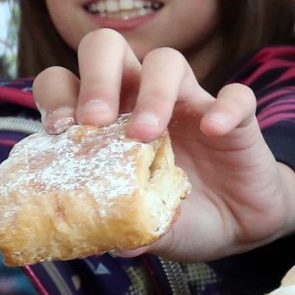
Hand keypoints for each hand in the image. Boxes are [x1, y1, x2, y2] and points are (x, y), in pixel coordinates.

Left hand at [32, 28, 294, 261]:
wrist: (237, 228)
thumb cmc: (180, 217)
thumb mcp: (149, 230)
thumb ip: (129, 232)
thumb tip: (109, 245)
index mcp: (109, 123)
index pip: (68, 83)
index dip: (57, 95)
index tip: (59, 130)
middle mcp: (142, 102)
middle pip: (108, 49)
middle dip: (96, 77)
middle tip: (95, 121)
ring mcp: (190, 104)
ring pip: (167, 62)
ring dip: (153, 92)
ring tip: (147, 135)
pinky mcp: (235, 118)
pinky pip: (235, 96)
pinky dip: (225, 107)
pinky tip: (214, 130)